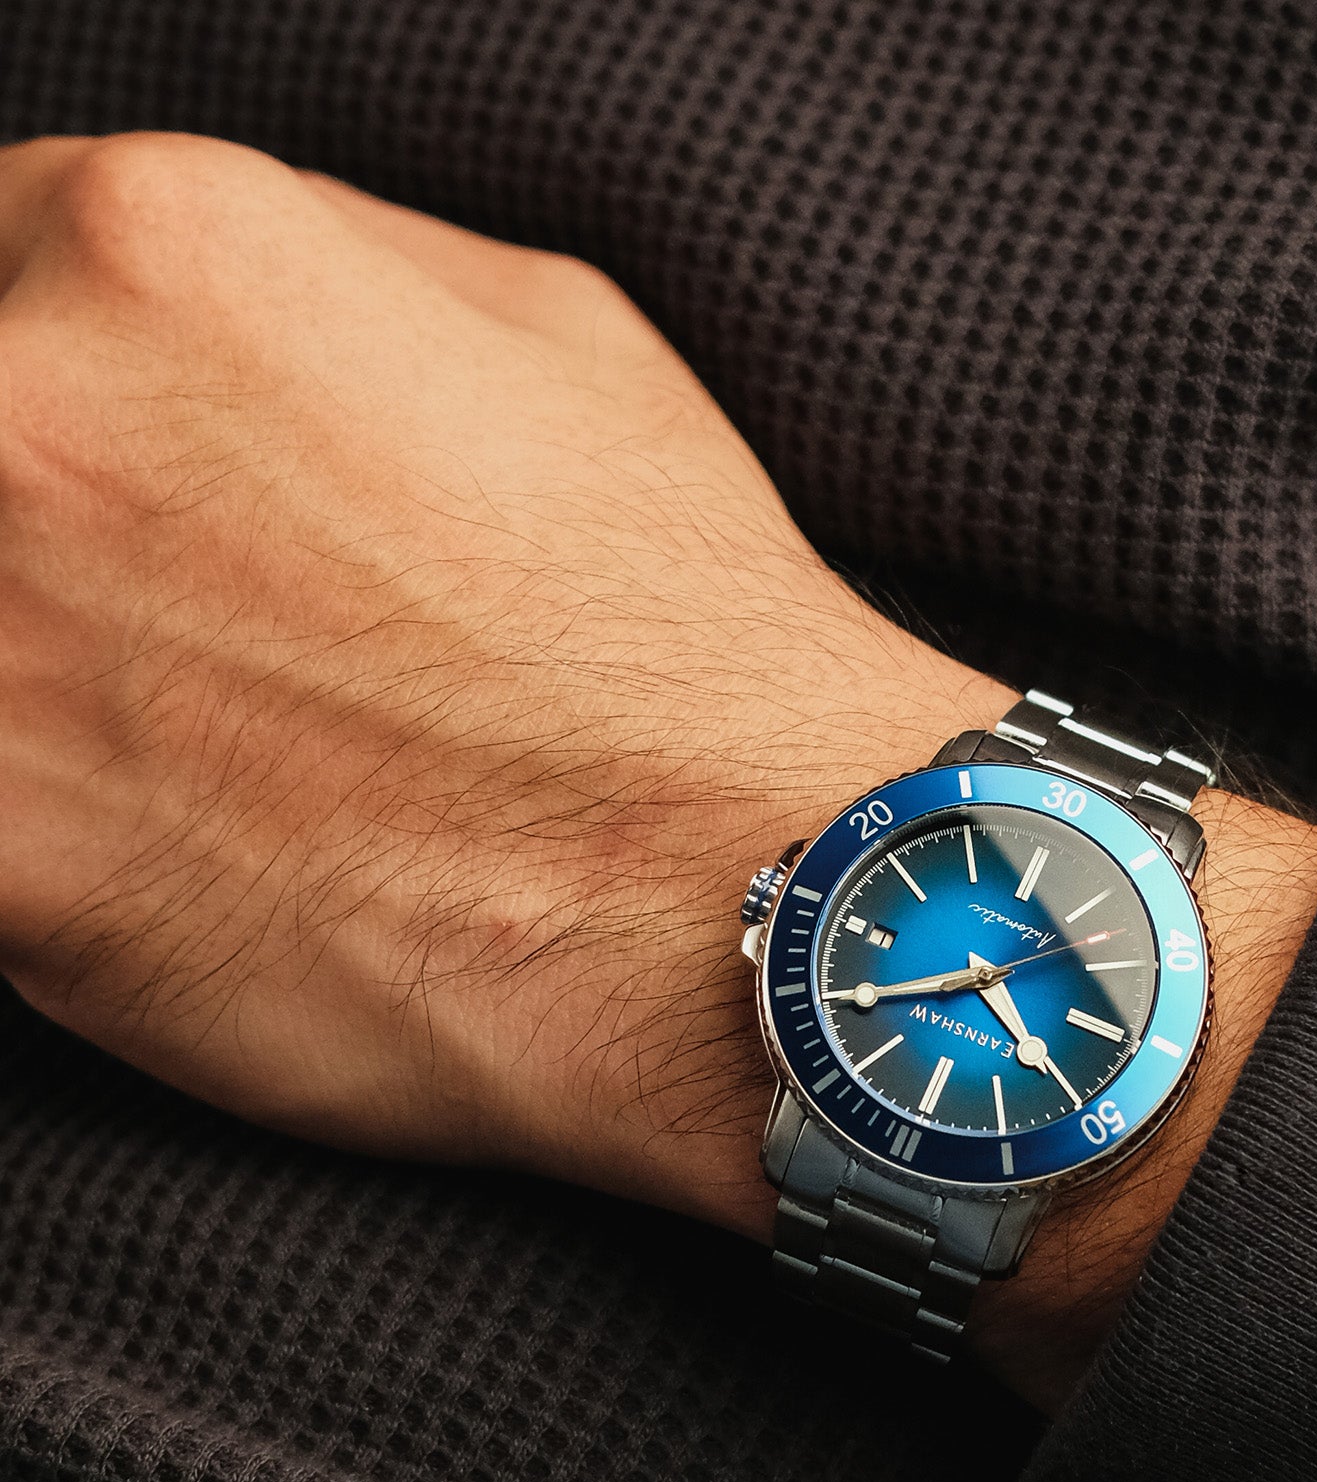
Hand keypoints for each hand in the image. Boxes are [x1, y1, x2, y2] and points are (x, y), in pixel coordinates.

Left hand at [0, 131, 1316, 1410]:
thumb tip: (199, 291)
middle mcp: (25, 416)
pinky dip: (45, 828)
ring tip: (200, 745)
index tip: (128, 473)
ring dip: (39, 677)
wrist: (745, 898)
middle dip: (51, 523)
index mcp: (167, 249)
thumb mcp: (560, 342)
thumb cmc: (681, 639)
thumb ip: (329, 269)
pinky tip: (181, 849)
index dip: (66, 367)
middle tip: (193, 632)